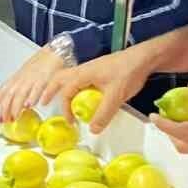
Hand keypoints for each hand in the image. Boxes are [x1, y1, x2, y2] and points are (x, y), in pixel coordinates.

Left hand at [0, 45, 63, 123]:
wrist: (57, 50)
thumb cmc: (44, 62)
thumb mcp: (28, 73)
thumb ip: (23, 86)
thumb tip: (20, 102)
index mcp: (18, 76)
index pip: (3, 88)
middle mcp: (23, 77)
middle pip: (10, 94)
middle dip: (5, 108)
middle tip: (3, 120)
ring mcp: (33, 78)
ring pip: (21, 93)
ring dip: (16, 106)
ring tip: (14, 117)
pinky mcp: (45, 77)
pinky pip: (37, 88)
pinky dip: (32, 97)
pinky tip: (29, 106)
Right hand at [45, 43, 161, 132]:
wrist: (144, 58)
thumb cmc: (129, 71)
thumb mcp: (116, 96)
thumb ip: (103, 114)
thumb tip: (93, 129)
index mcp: (83, 74)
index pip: (66, 92)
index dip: (65, 108)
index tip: (71, 121)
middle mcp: (84, 69)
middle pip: (59, 78)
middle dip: (49, 90)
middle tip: (43, 101)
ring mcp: (91, 69)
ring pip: (68, 77)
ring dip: (61, 88)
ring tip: (57, 98)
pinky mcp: (98, 71)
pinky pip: (79, 79)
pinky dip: (73, 87)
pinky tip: (80, 95)